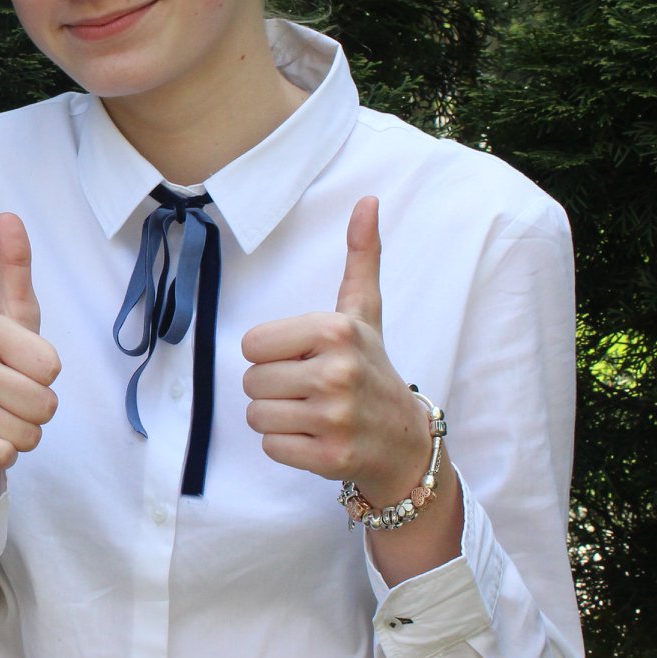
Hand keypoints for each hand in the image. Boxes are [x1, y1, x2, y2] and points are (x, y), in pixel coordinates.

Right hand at [0, 212, 60, 523]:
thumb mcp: (12, 321)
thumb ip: (14, 270)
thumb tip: (8, 213)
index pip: (51, 365)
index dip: (44, 375)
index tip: (17, 367)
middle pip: (45, 402)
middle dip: (36, 411)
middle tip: (7, 402)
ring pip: (28, 432)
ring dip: (21, 434)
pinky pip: (5, 455)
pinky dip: (1, 455)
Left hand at [240, 196, 429, 504]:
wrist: (406, 442)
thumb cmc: (372, 370)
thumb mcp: (365, 313)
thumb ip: (360, 258)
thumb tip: (367, 200)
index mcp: (335, 331)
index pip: (252, 344)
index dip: (272, 355)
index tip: (305, 360)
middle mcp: (337, 372)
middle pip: (250, 381)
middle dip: (274, 388)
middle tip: (311, 391)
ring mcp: (335, 417)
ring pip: (256, 416)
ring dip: (278, 419)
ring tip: (313, 414)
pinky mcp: (330, 457)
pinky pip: (271, 447)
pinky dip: (287, 447)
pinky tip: (317, 439)